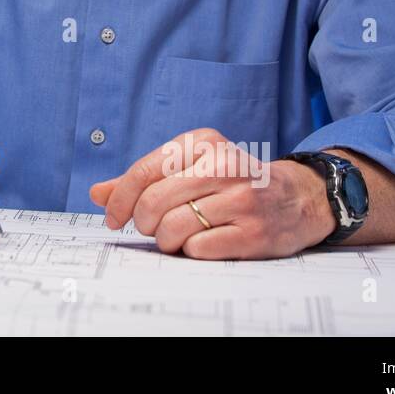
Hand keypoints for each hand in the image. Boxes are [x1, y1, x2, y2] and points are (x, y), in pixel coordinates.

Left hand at [88, 127, 336, 258]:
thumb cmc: (231, 183)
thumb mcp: (190, 167)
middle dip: (144, 222)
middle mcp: (223, 165)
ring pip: (173, 227)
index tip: (112, 217)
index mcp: (202, 142)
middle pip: (154, 202)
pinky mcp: (253, 232)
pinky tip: (201, 242)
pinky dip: (189, 251)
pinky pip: (197, 249)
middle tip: (151, 227)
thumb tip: (97, 193)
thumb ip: (143, 179)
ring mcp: (241, 199)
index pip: (144, 171)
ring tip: (176, 236)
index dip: (120, 199)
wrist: (297, 198)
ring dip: (165, 240)